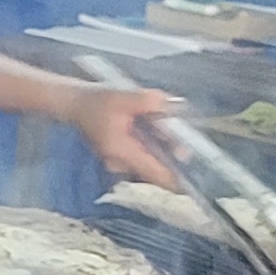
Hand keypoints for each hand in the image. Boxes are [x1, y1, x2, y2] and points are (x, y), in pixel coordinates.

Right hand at [63, 84, 183, 189]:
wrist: (75, 104)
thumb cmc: (97, 101)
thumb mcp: (122, 95)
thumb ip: (149, 101)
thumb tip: (174, 106)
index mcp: (123, 153)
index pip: (157, 175)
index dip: (180, 178)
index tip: (200, 175)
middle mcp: (123, 165)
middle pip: (158, 169)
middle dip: (174, 154)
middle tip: (184, 136)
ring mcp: (122, 164)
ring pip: (153, 163)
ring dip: (165, 149)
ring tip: (169, 127)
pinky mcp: (124, 158)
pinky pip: (146, 158)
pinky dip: (156, 147)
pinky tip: (156, 129)